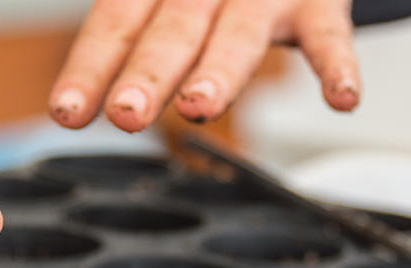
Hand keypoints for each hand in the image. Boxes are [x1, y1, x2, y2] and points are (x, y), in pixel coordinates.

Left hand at [49, 0, 358, 131]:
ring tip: (200, 106)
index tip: (68, 113)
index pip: (115, 26)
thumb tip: (81, 104)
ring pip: (238, 35)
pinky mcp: (316, 1)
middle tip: (126, 114)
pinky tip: (342, 99)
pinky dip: (338, 67)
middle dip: (147, 75)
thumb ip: (134, 35)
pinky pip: (329, 36)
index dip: (90, 69)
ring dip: (219, 72)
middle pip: (172, 33)